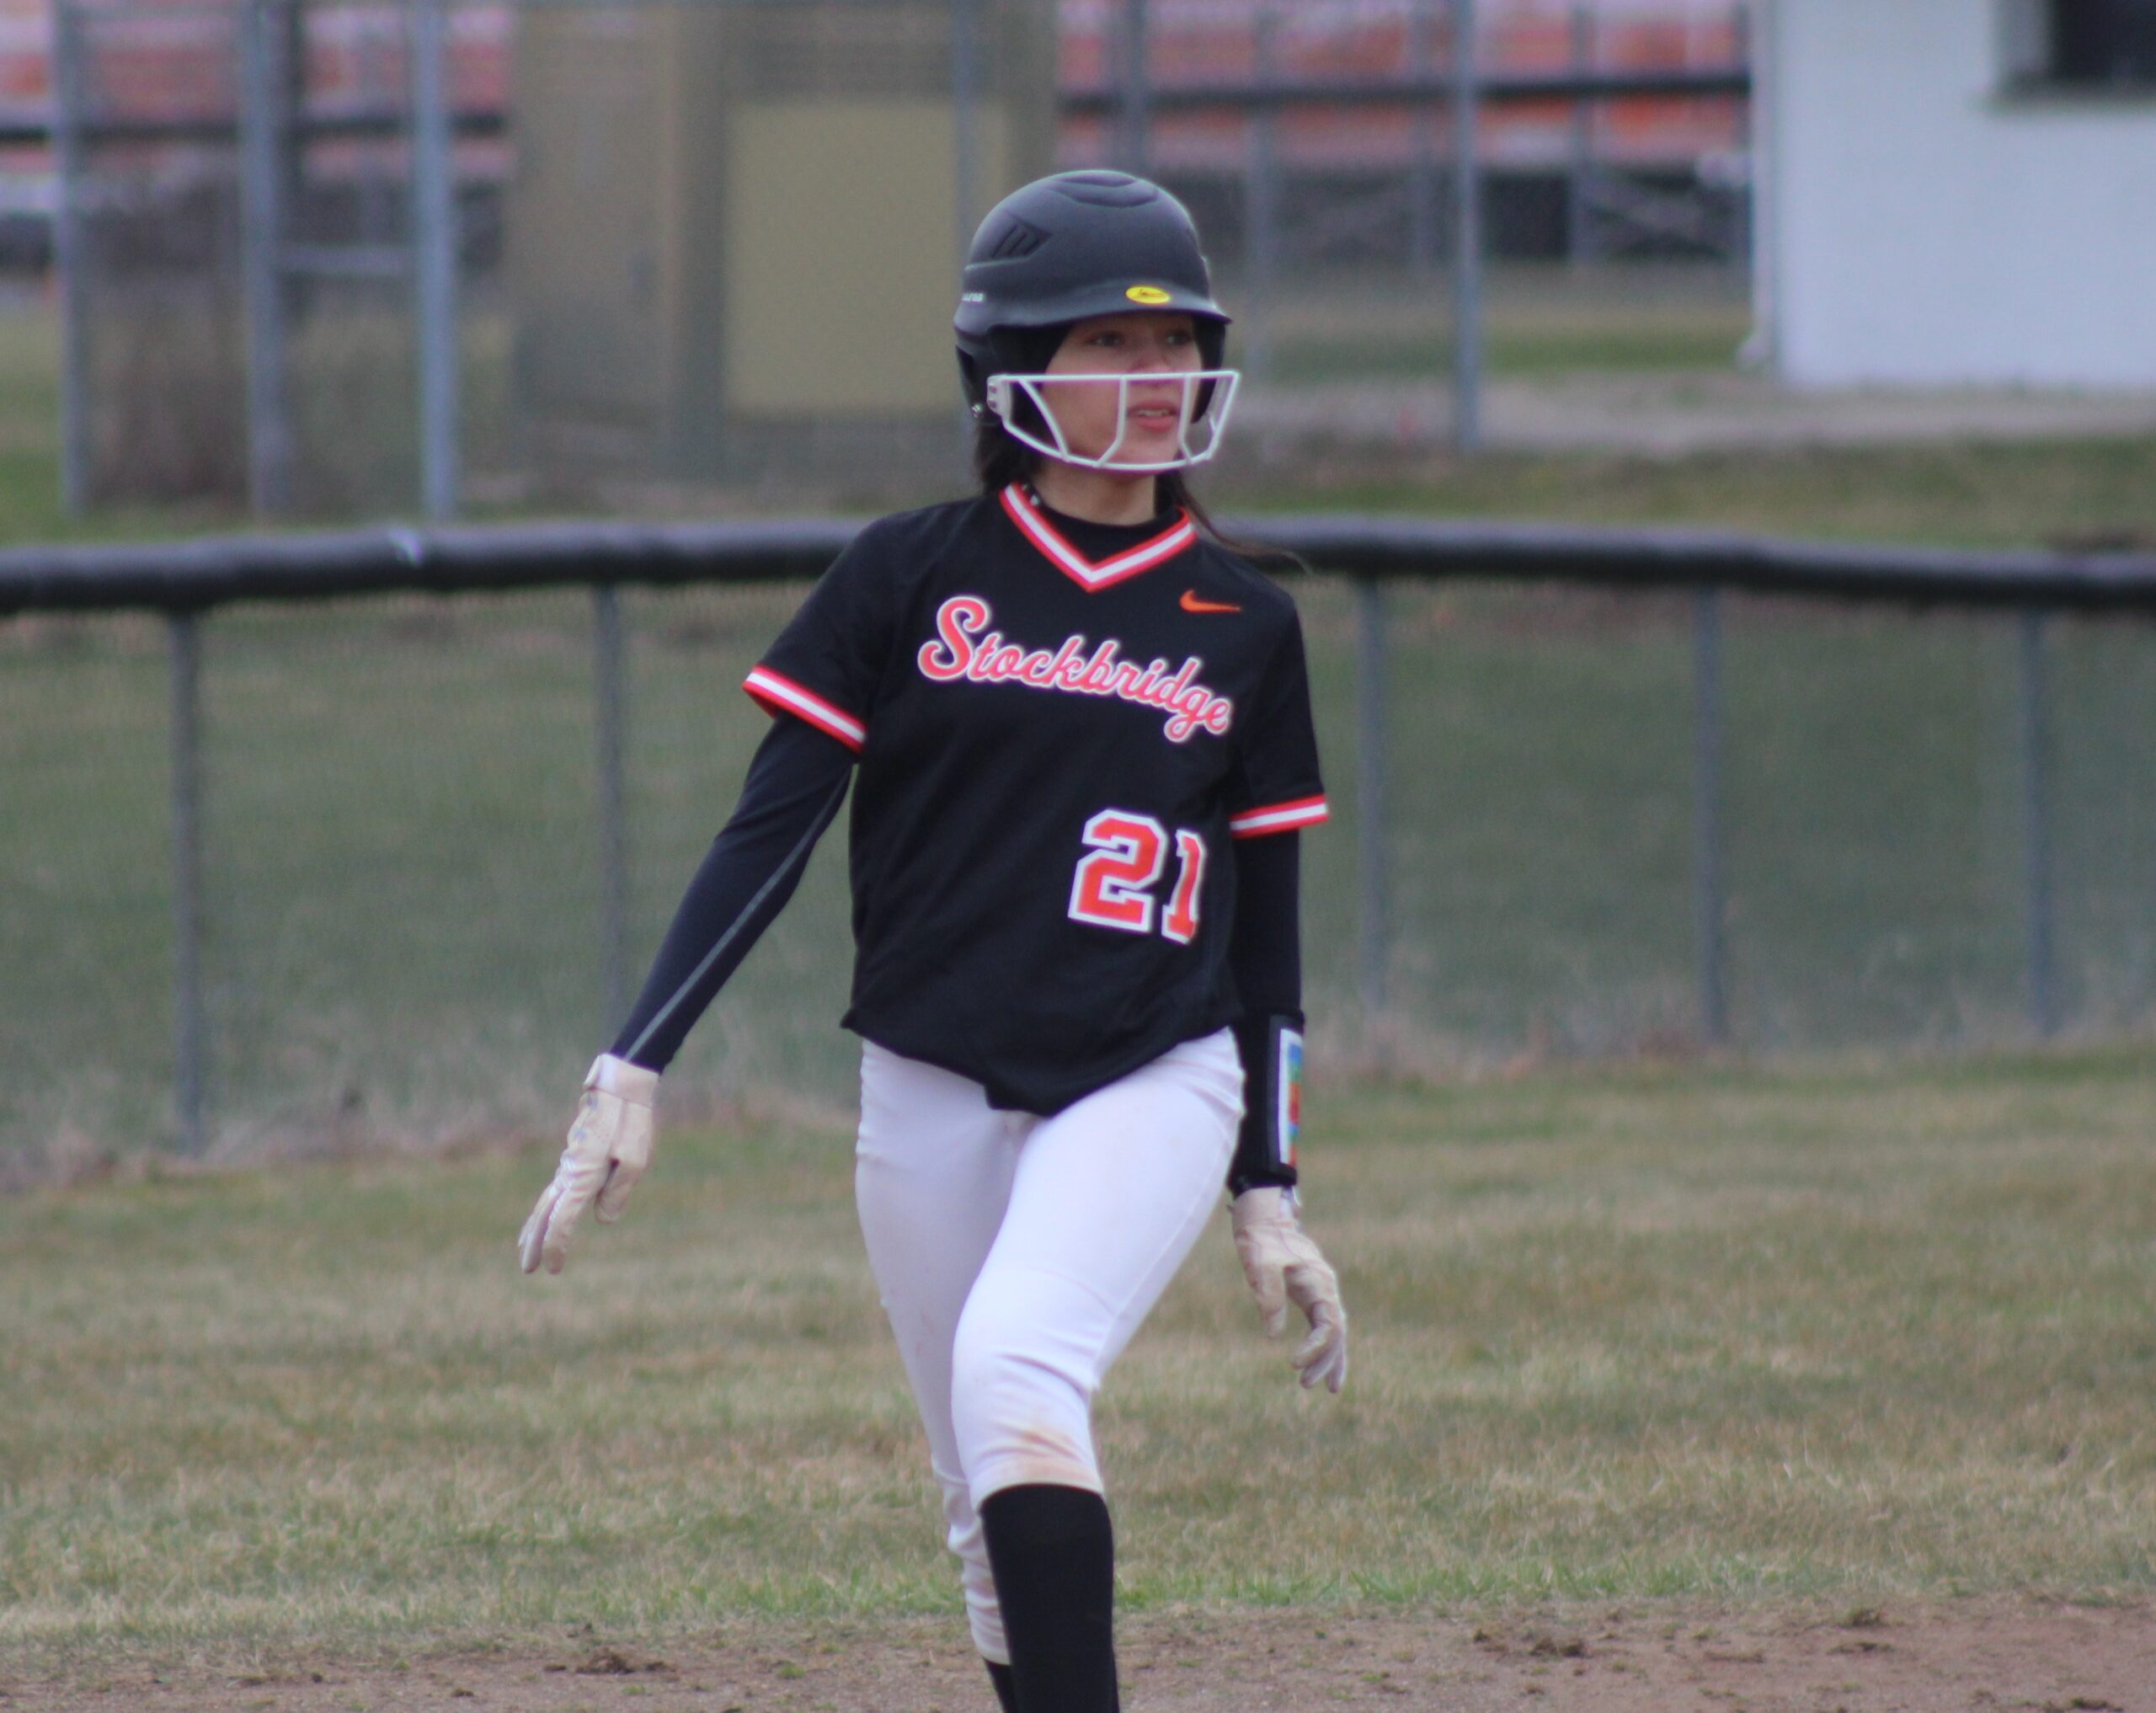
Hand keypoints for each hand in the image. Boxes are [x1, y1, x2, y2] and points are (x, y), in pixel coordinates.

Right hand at [518, 1054, 658, 1274]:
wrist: (620, 1084)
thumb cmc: (631, 1122)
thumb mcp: (635, 1161)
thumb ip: (618, 1193)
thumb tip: (603, 1220)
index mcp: (583, 1176)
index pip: (563, 1220)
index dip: (556, 1247)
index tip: (552, 1269)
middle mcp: (570, 1171)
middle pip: (544, 1213)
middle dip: (534, 1241)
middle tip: (526, 1268)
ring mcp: (569, 1161)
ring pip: (546, 1199)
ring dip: (535, 1225)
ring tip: (525, 1247)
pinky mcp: (575, 1154)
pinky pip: (555, 1186)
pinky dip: (546, 1205)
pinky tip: (548, 1212)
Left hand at [1231, 1186, 1347, 1392]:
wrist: (1264, 1219)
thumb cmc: (1260, 1239)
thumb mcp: (1260, 1263)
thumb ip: (1268, 1295)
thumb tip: (1273, 1334)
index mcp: (1319, 1282)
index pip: (1330, 1324)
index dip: (1317, 1347)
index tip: (1294, 1363)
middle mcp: (1327, 1289)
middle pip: (1336, 1333)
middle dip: (1323, 1360)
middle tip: (1303, 1384)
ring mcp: (1322, 1293)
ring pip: (1334, 1332)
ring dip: (1327, 1359)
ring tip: (1311, 1386)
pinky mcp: (1312, 1296)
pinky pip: (1325, 1326)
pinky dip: (1323, 1347)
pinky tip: (1316, 1367)